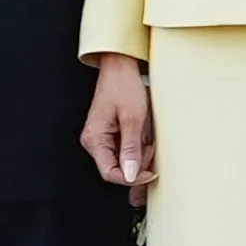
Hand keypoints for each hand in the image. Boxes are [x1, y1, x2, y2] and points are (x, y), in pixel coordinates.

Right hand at [80, 56, 155, 201]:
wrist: (121, 67)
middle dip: (137, 164)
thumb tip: (129, 175)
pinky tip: (145, 137)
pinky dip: (137, 147)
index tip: (150, 173)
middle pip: (116, 168)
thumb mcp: (132, 119)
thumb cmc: (123, 87)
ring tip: (148, 139)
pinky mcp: (111, 134)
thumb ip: (131, 149)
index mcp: (95, 139)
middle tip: (151, 149)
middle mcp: (94, 141)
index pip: (110, 173)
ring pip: (122, 160)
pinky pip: (124, 150)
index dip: (131, 178)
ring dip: (139, 155)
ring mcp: (102, 138)